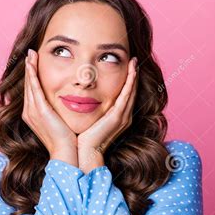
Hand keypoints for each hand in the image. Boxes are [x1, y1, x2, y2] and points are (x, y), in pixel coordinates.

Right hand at [22, 49, 77, 165]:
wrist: (67, 153)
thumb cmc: (68, 140)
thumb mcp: (61, 122)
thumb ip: (59, 111)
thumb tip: (65, 102)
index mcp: (34, 115)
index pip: (32, 90)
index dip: (32, 75)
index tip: (34, 62)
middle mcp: (30, 112)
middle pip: (29, 85)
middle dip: (29, 68)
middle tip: (31, 53)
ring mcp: (33, 111)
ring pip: (29, 84)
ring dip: (29, 67)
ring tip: (31, 54)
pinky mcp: (39, 111)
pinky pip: (34, 88)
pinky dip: (32, 74)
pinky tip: (32, 63)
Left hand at [77, 57, 138, 173]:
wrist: (83, 154)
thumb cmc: (82, 140)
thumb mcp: (88, 121)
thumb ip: (90, 111)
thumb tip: (80, 99)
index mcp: (117, 118)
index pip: (124, 95)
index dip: (127, 81)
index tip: (127, 66)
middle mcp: (123, 117)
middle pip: (131, 91)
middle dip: (133, 75)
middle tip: (134, 60)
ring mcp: (122, 117)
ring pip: (131, 91)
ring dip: (133, 75)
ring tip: (134, 61)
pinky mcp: (118, 117)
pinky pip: (126, 95)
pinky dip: (130, 82)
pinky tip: (131, 71)